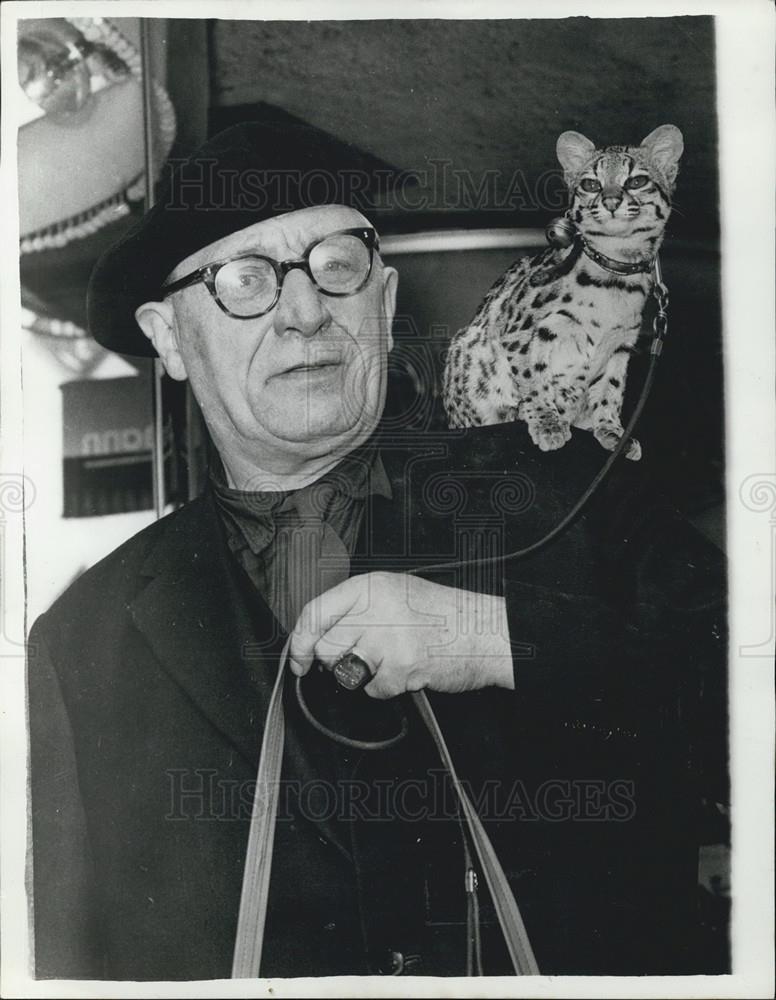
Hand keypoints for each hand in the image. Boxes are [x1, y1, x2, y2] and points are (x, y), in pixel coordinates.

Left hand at [289, 571, 514, 698]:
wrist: (486, 631)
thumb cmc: (442, 615)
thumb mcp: (395, 594)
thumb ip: (357, 609)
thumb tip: (316, 637)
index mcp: (370, 586)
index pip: (315, 613)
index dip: (299, 641)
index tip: (299, 658)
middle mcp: (375, 608)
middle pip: (326, 647)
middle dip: (337, 662)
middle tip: (363, 659)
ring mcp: (388, 637)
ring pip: (346, 671)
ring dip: (364, 676)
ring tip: (390, 661)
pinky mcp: (402, 665)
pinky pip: (374, 690)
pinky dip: (388, 688)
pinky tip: (408, 671)